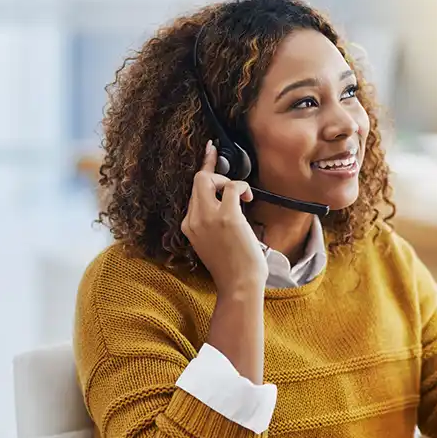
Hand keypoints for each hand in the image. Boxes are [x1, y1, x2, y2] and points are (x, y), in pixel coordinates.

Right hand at [181, 141, 267, 293]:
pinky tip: (248, 198)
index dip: (203, 170)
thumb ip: (211, 222)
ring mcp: (208, 217)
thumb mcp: (211, 242)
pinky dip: (241, 187)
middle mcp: (193, 219)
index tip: (209, 152)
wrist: (238, 285)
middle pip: (198, 180)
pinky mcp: (226, 217)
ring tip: (242, 197)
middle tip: (227, 172)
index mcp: (188, 226)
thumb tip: (226, 201)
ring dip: (228, 181)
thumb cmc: (232, 267)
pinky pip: (231, 187)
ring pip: (208, 178)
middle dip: (214, 170)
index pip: (192, 192)